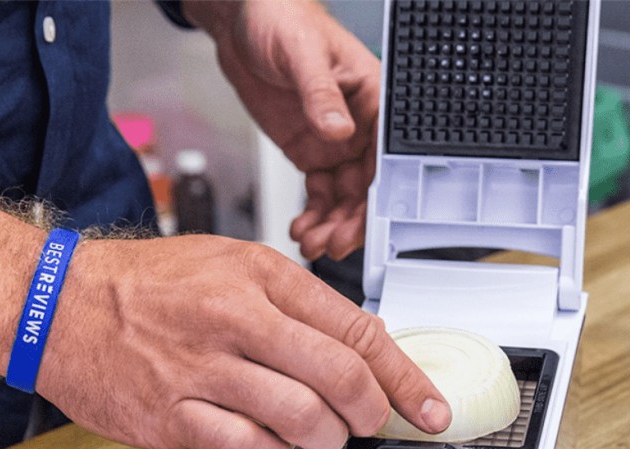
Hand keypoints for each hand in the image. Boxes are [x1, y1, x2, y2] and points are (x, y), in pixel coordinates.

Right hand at [35, 234, 450, 448]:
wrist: (57, 305)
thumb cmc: (148, 286)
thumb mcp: (231, 265)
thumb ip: (297, 304)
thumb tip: (362, 346)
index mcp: (259, 277)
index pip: (356, 330)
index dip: (404, 377)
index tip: (428, 407)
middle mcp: (234, 317)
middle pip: (339, 377)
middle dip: (370, 413)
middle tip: (370, 424)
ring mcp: (201, 368)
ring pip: (301, 417)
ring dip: (325, 438)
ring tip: (320, 436)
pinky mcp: (172, 414)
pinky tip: (270, 446)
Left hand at [185, 0, 379, 261]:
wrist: (242, 22)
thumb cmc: (282, 20)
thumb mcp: (302, 54)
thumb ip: (320, 93)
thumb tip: (340, 130)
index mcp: (373, 99)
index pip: (387, 156)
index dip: (382, 193)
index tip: (368, 221)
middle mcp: (359, 127)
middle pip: (368, 186)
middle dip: (354, 220)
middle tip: (335, 245)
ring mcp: (335, 143)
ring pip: (343, 197)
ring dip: (331, 225)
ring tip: (313, 244)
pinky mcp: (310, 152)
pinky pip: (318, 193)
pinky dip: (312, 216)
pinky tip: (302, 230)